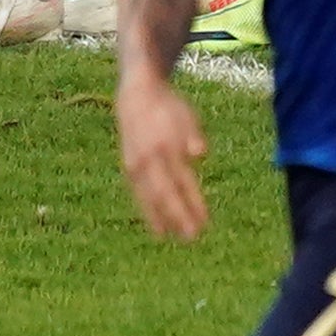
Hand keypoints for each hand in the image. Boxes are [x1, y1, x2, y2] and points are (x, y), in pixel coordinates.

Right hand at [118, 73, 208, 240]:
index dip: (194, 203)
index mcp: (166, 147)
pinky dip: (148, 212)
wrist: (136, 97)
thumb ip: (192, 136)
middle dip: (178, 217)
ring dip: (161, 219)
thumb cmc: (169, 109)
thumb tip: (200, 153)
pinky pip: (139, 195)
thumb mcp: (186, 116)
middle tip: (192, 238)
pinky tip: (158, 227)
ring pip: (149, 198)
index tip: (205, 222)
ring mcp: (136, 165)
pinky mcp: (130, 168)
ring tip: (172, 238)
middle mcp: (149, 160)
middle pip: (165, 195)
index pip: (183, 182)